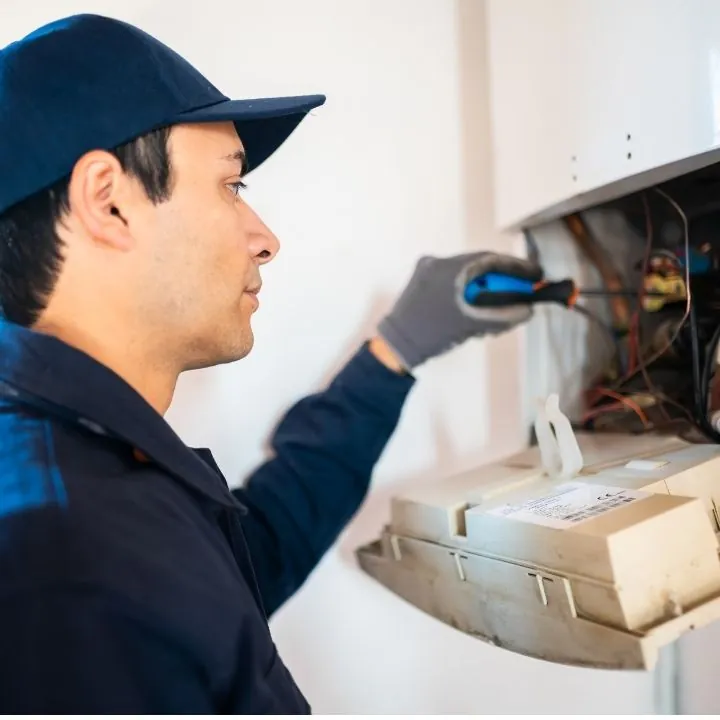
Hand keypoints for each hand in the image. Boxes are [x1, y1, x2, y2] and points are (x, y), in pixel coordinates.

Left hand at [376, 251, 542, 369]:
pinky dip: (467, 295)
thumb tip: (528, 311)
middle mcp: (436, 262)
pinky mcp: (421, 283)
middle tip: (519, 297)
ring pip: (466, 277)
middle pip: (479, 268)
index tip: (535, 275)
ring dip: (484, 293)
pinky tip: (476, 314)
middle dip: (500, 284)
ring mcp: (426, 272)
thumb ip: (503, 316)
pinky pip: (453, 283)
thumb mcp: (472, 325)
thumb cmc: (433, 333)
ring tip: (496, 315)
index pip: (490, 259)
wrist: (395, 347)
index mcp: (448, 267)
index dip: (516, 268)